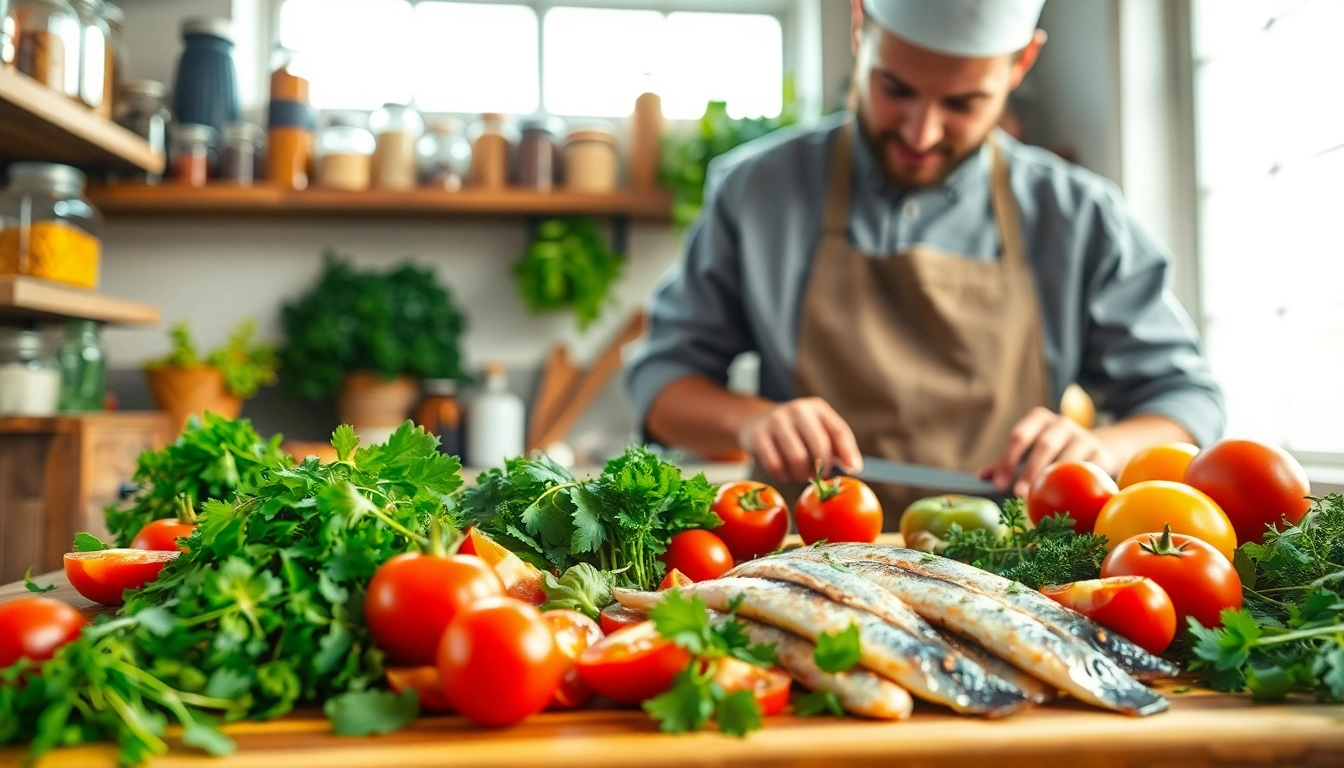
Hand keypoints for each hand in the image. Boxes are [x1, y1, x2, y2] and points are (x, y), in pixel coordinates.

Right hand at [738, 397, 862, 482]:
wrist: (755, 419)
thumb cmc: (795, 431)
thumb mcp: (817, 429)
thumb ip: (836, 446)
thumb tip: (854, 467)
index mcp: (817, 408)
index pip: (839, 430)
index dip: (849, 452)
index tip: (854, 470)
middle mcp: (797, 410)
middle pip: (820, 446)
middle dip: (823, 468)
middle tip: (819, 476)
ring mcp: (776, 421)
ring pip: (797, 459)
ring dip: (801, 474)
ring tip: (800, 474)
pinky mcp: (758, 436)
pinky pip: (776, 466)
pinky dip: (783, 475)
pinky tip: (784, 471)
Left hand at [978, 407, 1117, 497]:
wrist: (1097, 448)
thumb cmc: (1052, 452)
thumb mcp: (1029, 451)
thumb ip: (1006, 463)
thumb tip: (980, 476)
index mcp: (1039, 420)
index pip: (1019, 436)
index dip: (1007, 460)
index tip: (998, 485)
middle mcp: (1062, 424)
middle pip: (1044, 445)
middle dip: (1030, 470)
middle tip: (1019, 494)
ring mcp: (1085, 437)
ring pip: (1069, 457)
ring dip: (1055, 479)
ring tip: (1043, 498)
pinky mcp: (1102, 454)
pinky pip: (1089, 471)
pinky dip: (1077, 486)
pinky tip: (1068, 501)